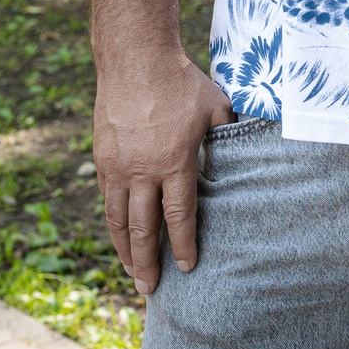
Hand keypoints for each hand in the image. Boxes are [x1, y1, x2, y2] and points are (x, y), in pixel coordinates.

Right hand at [93, 46, 235, 293]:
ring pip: (118, 220)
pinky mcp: (102, 158)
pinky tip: (120, 234)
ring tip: (132, 273)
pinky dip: (113, 222)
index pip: (179, 216)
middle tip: (151, 289)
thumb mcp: (216, 107)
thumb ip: (227, 137)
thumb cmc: (182, 82)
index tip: (187, 268)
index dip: (184, 245)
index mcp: (175, 162)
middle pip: (143, 229)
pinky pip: (107, 199)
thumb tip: (246, 155)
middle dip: (148, 263)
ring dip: (124, 250)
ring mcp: (118, 166)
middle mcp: (142, 171)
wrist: (135, 58)